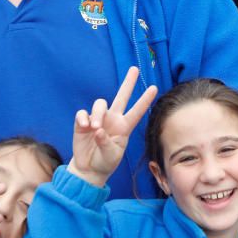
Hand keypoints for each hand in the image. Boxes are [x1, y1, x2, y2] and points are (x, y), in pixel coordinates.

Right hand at [68, 66, 157, 186]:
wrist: (89, 169)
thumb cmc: (105, 162)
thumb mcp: (111, 156)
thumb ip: (106, 143)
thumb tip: (97, 129)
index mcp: (124, 127)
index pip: (137, 111)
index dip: (145, 100)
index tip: (154, 87)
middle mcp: (113, 120)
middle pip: (121, 97)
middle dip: (128, 83)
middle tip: (135, 69)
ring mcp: (98, 119)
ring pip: (100, 104)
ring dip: (98, 114)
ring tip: (95, 127)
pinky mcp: (83, 123)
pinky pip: (83, 113)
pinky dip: (83, 118)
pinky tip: (85, 126)